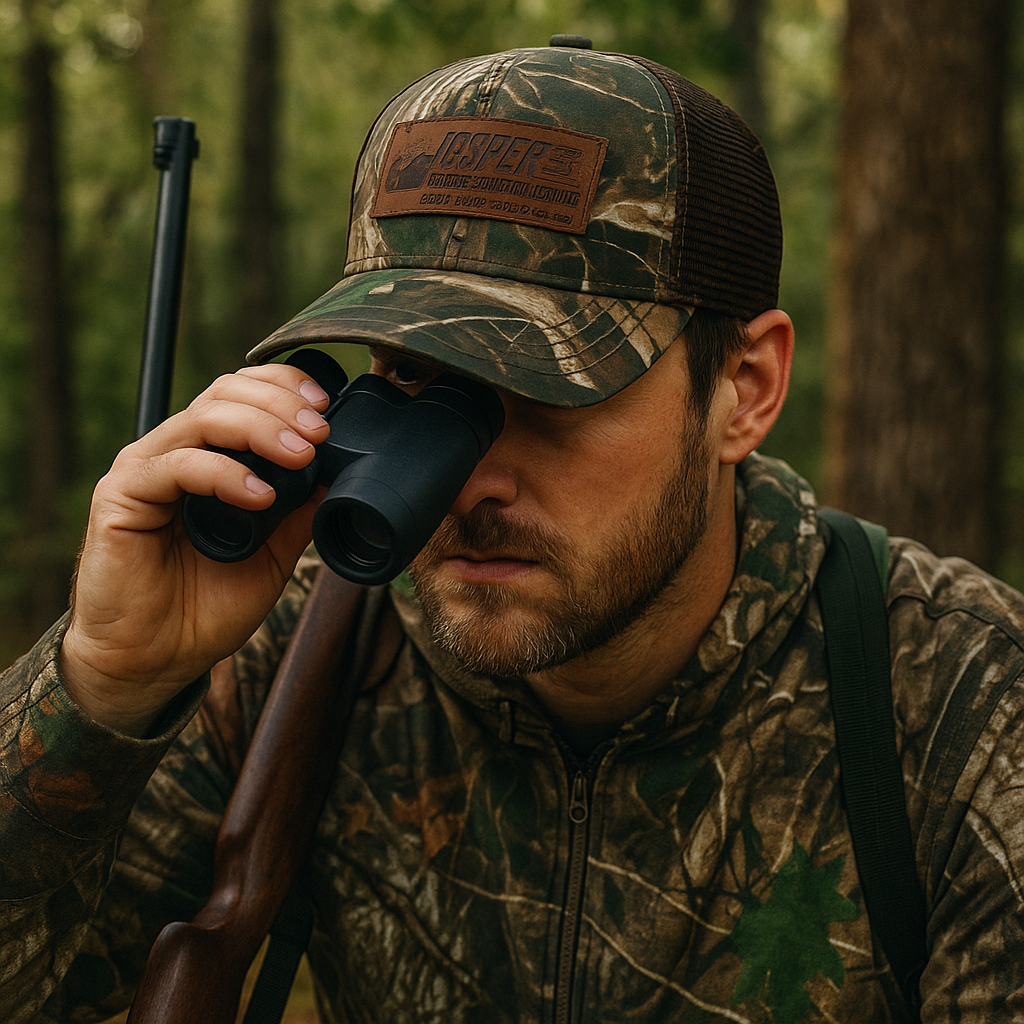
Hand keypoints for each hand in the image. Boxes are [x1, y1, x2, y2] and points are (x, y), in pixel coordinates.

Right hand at [60, 363, 331, 734]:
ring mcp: (146, 469)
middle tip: (319, 432)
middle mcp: (175, 451)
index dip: (285, 387)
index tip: (326, 407)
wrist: (154, 658)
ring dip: (261, 429)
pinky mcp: (122, 495)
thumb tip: (341, 476)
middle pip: (225, 393)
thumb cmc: (205, 607)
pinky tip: (259, 496)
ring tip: (300, 456)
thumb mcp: (274, 554)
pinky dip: (224, 474)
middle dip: (280, 404)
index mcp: (209, 455)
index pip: (244, 393)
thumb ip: (300, 512)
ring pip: (204, 418)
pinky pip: (177, 466)